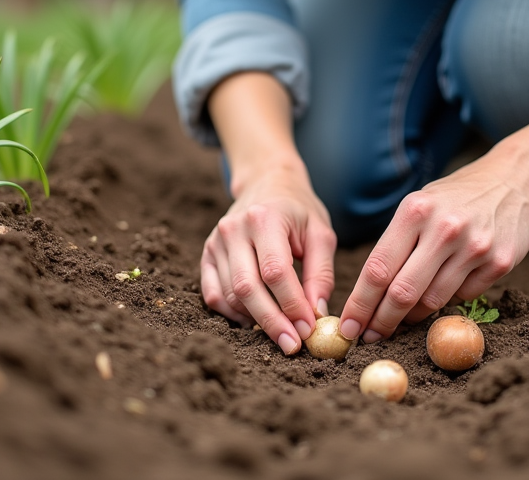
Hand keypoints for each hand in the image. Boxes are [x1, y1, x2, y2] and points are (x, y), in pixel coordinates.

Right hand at [200, 164, 336, 354]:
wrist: (266, 183)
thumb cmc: (298, 211)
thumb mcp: (321, 234)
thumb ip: (321, 274)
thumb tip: (317, 315)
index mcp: (265, 219)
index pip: (275, 271)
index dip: (291, 305)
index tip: (309, 330)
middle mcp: (233, 229)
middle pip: (248, 288)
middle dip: (272, 322)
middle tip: (293, 346)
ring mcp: (215, 242)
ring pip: (231, 296)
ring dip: (255, 321)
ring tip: (281, 331)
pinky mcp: (207, 255)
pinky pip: (214, 295)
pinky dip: (233, 314)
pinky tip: (255, 319)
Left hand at [336, 152, 528, 343]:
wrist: (513, 181)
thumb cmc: (454, 198)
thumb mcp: (419, 206)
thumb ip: (396, 245)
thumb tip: (369, 297)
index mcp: (415, 211)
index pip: (378, 268)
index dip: (359, 304)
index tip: (347, 327)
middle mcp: (444, 229)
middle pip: (402, 293)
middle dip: (381, 322)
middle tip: (370, 337)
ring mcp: (475, 247)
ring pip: (433, 301)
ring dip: (413, 317)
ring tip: (403, 319)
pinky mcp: (500, 263)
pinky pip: (463, 298)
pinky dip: (448, 302)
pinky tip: (443, 290)